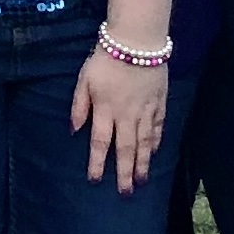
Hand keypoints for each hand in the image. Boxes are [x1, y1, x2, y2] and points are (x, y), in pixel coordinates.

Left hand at [71, 48, 167, 193]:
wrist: (137, 41)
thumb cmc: (105, 58)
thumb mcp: (84, 79)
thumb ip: (79, 105)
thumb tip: (73, 130)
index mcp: (105, 110)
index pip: (99, 143)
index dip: (96, 163)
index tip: (94, 180)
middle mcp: (126, 115)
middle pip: (124, 149)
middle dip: (124, 172)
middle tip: (125, 193)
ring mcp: (145, 110)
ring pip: (144, 142)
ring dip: (142, 163)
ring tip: (141, 180)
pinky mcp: (159, 103)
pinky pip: (158, 127)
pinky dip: (156, 142)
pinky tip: (154, 153)